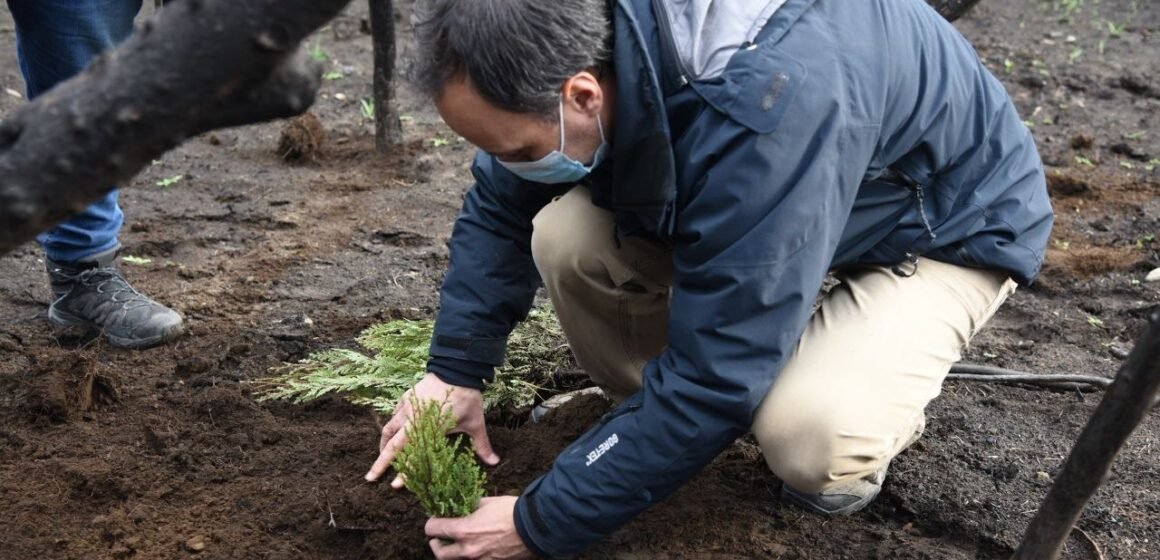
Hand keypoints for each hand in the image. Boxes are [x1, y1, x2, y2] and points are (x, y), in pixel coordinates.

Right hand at [365, 373, 499, 483]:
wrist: (457, 368)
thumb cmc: (467, 397)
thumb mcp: (475, 423)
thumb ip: (482, 445)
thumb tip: (495, 462)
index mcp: (430, 428)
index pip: (413, 455)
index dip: (404, 472)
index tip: (393, 485)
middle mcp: (414, 419)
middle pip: (391, 445)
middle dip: (379, 463)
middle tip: (370, 477)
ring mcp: (407, 407)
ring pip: (388, 429)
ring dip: (383, 445)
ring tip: (379, 456)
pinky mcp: (406, 397)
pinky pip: (394, 415)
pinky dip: (390, 427)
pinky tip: (391, 433)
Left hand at [427, 497, 531, 559]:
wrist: (535, 527)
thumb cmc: (512, 512)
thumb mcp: (488, 502)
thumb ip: (472, 505)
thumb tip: (466, 505)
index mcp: (463, 530)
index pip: (433, 529)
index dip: (432, 523)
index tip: (435, 519)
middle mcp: (467, 549)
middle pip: (439, 553)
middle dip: (436, 544)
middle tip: (438, 539)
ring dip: (452, 554)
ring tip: (456, 547)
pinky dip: (470, 557)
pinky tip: (475, 550)